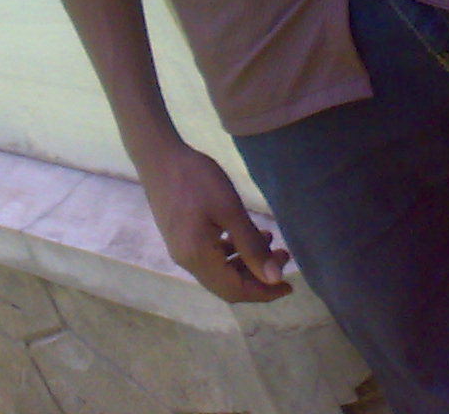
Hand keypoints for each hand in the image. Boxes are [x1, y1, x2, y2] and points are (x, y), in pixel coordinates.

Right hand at [136, 142, 291, 302]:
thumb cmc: (196, 179)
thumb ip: (252, 247)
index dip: (264, 292)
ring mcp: (181, 250)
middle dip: (258, 276)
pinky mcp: (180, 238)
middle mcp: (187, 261)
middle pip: (227, 285)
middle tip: (283, 256)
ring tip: (270, 240)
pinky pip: (210, 257)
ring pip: (220, 271)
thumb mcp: (230, 210)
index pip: (235, 291)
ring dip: (246, 262)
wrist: (158, 156)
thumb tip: (274, 278)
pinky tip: (245, 234)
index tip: (289, 284)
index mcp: (198, 258)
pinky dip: (232, 252)